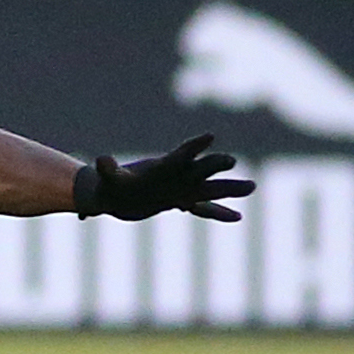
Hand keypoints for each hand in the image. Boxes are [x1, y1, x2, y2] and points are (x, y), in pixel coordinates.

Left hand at [75, 134, 251, 221]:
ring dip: (229, 188)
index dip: (195, 146)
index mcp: (162, 166)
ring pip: (210, 188)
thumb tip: (101, 161)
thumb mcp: (107, 179)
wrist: (114, 196)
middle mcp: (177, 175)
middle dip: (215, 164)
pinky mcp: (180, 202)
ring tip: (252, 186)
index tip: (209, 136)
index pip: (181, 154)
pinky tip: (237, 217)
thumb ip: (107, 170)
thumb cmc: (111, 185)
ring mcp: (182, 188)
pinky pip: (203, 209)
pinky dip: (218, 213)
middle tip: (231, 160)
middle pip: (201, 168)